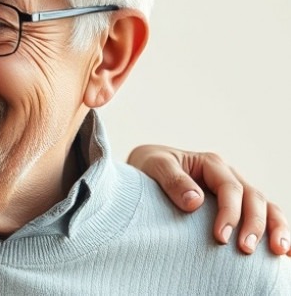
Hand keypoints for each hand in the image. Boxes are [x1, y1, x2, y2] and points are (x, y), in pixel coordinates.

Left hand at [128, 144, 288, 255]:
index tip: (221, 237)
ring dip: (275, 228)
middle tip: (244, 250)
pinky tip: (285, 253)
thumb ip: (172, 179)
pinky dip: (276, 231)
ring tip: (278, 252)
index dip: (230, 212)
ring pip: (266, 207)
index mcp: (211, 164)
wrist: (141, 174)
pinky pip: (263, 218)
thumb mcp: (154, 165)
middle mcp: (228, 177)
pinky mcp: (235, 209)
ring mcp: (235, 193)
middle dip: (254, 225)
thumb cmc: (147, 168)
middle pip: (253, 198)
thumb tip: (195, 201)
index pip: (230, 188)